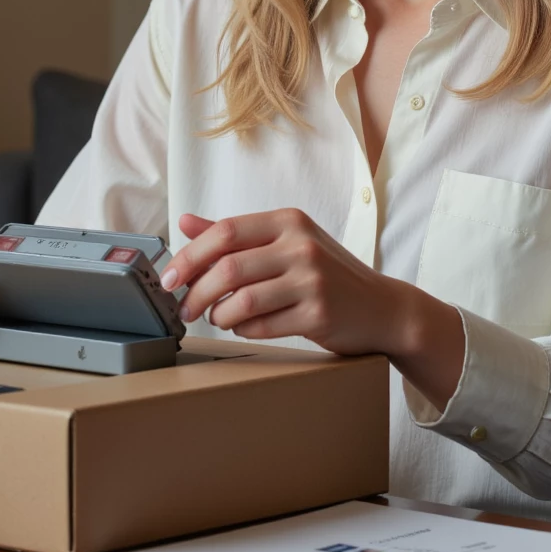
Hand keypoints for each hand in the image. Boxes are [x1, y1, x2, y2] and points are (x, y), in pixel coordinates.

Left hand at [164, 208, 407, 355]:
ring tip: (220, 319)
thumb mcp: (286, 243)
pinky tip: (247, 327)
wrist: (381, 307)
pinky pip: (261, 327)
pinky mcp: (319, 314)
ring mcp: (313, 280)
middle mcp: (302, 245)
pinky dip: (244, 330)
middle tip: (185, 309)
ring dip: (219, 315)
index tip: (169, 278)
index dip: (189, 256)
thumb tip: (186, 222)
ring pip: (241, 301)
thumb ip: (236, 235)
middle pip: (228, 268)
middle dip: (196, 293)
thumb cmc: (327, 274)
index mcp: (288, 220)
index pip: (225, 231)